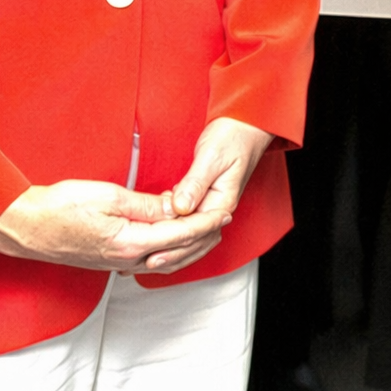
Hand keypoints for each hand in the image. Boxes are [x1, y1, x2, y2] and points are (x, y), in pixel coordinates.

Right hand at [0, 179, 222, 274]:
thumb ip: (145, 205)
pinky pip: (150, 261)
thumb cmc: (58, 207)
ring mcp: (117, 264)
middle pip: (179, 252)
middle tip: (223, 219)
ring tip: (206, 231)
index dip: (205, 222)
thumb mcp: (107, 196)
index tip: (223, 211)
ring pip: (166, 260)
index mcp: (130, 243)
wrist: (24, 226)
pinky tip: (171, 241)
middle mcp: (127, 260)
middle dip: (204, 236)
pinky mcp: (108, 262)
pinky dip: (170, 251)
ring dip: (190, 246)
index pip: (181, 234)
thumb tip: (174, 207)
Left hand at [150, 117, 272, 273]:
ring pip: (193, 238)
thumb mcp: (210, 158)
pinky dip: (175, 234)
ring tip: (148, 260)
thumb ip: (194, 183)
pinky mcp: (206, 201)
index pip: (195, 231)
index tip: (153, 251)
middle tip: (144, 263)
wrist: (245, 127)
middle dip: (170, 254)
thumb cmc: (232, 138)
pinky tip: (160, 238)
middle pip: (194, 241)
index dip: (173, 243)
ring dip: (172, 250)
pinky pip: (190, 225)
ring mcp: (212, 206)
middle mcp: (218, 209)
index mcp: (222, 202)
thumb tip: (180, 206)